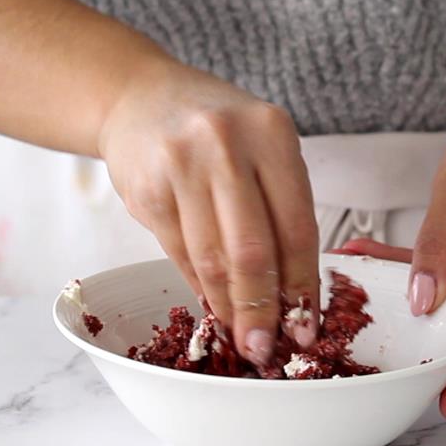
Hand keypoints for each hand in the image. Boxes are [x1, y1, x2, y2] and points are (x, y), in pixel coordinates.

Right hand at [97, 59, 320, 364]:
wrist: (139, 97)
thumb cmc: (214, 129)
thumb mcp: (261, 147)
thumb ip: (280, 210)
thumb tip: (294, 298)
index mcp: (272, 133)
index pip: (296, 226)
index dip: (302, 287)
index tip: (306, 327)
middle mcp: (226, 145)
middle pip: (253, 250)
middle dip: (262, 310)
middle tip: (267, 348)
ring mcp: (180, 166)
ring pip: (213, 259)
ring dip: (229, 308)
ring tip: (241, 338)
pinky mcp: (146, 190)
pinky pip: (179, 255)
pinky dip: (200, 287)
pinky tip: (213, 305)